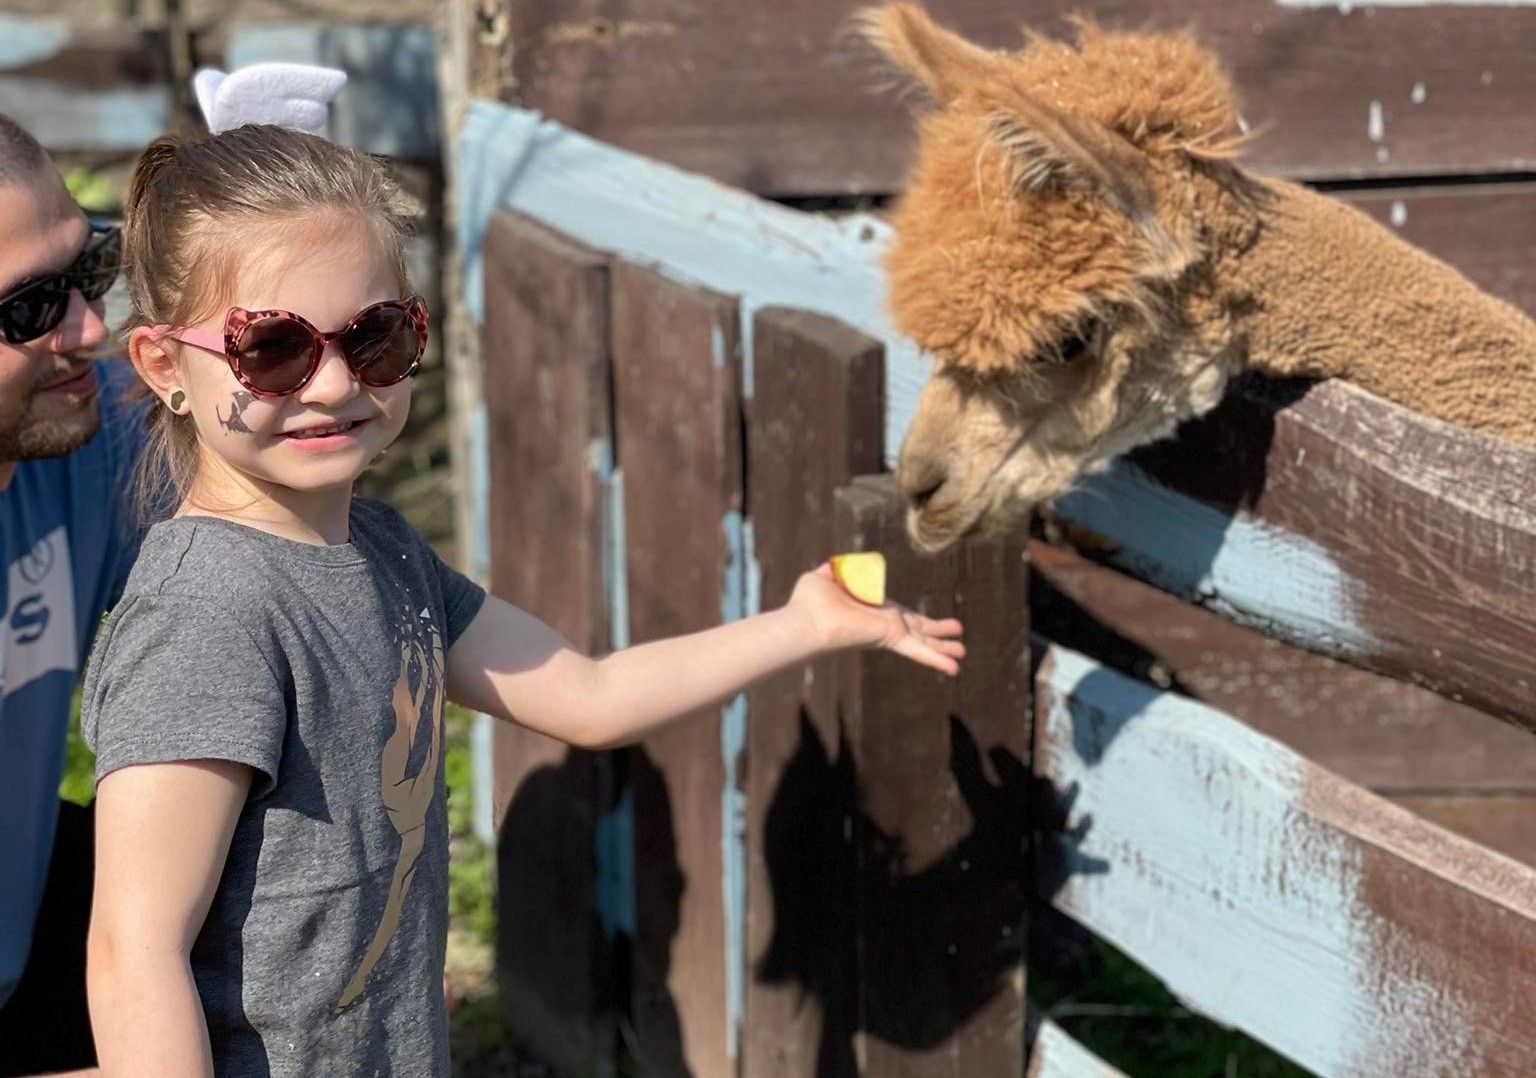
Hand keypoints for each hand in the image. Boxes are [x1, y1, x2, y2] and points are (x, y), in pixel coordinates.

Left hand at [788, 564, 965, 675]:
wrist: (806, 620)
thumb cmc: (809, 602)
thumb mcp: (827, 576)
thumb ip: (839, 568)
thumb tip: (841, 563)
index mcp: (873, 610)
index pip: (903, 616)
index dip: (920, 620)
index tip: (932, 625)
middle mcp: (884, 623)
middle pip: (919, 630)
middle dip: (938, 636)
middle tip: (958, 639)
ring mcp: (889, 631)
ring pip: (923, 642)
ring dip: (943, 649)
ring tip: (962, 655)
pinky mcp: (890, 637)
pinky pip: (918, 650)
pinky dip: (936, 659)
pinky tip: (954, 668)